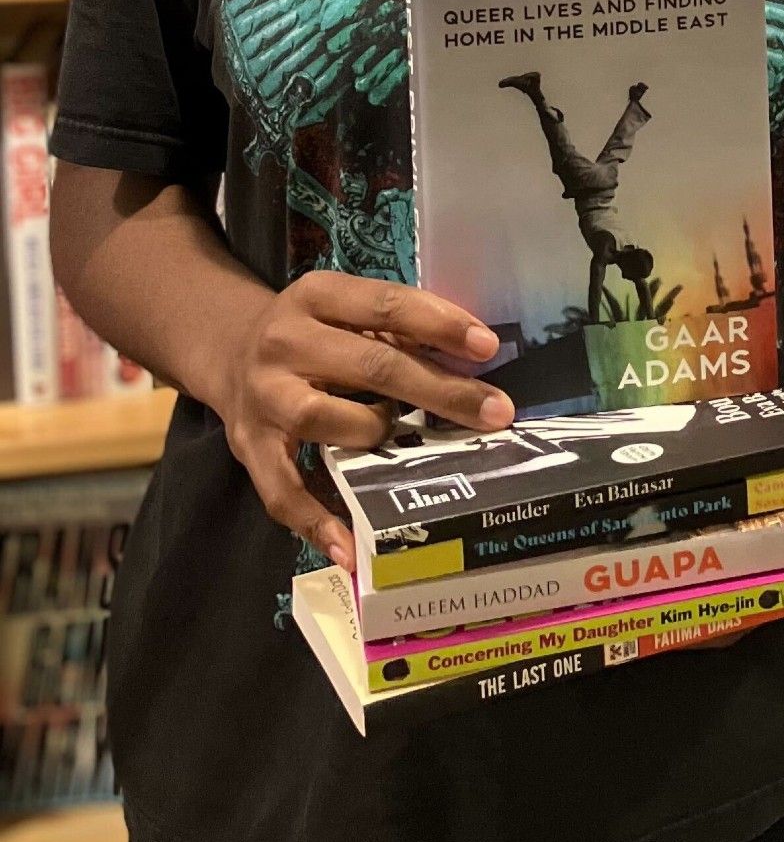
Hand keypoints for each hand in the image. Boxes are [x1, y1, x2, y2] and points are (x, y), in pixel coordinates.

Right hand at [216, 270, 510, 572]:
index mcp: (317, 295)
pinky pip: (281, 492)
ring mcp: (263, 397)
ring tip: (409, 446)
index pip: (386, 305)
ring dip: (377, 433)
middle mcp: (284, 342)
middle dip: (440, 391)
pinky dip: (317, 521)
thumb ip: (399, 331)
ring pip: (325, 420)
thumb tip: (472, 362)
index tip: (488, 347)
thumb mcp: (348, 311)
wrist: (229, 351)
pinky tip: (352, 545)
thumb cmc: (317, 333)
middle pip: (371, 366)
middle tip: (495, 411)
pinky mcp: (248, 448)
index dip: (440, 324)